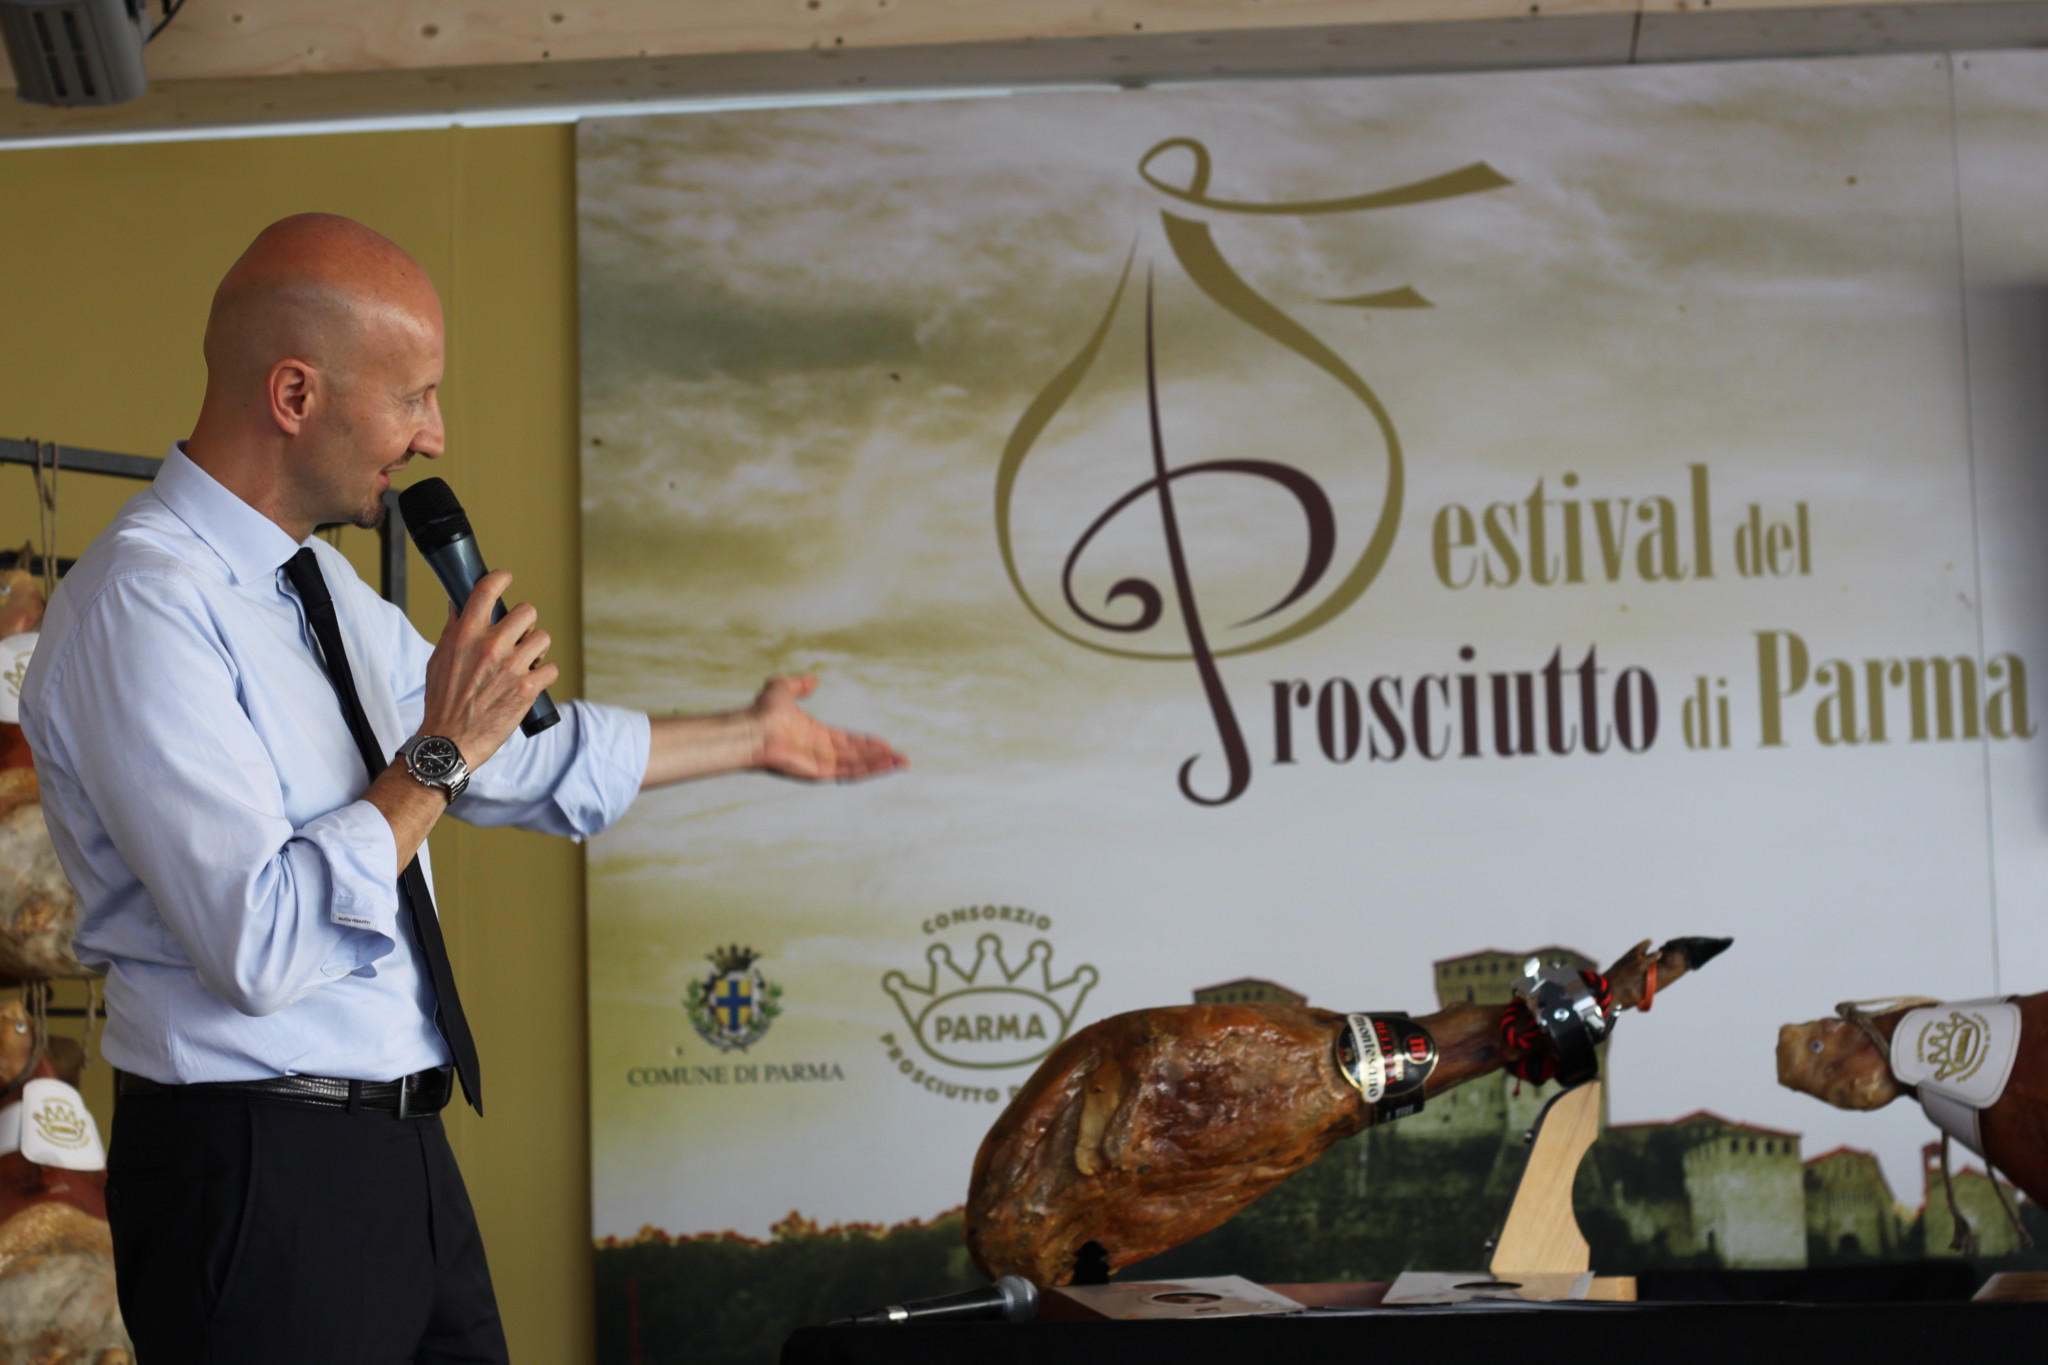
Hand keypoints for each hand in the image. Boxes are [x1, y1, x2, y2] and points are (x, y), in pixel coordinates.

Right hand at [417, 570, 558, 770]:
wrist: (450, 739)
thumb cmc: (442, 700)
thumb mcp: (439, 658)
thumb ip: (454, 629)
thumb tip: (459, 604)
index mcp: (466, 634)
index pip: (487, 589)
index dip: (501, 578)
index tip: (505, 579)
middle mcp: (491, 646)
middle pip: (527, 611)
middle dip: (525, 623)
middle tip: (518, 636)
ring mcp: (511, 667)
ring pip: (543, 638)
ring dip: (537, 649)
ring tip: (525, 662)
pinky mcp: (527, 688)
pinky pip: (551, 668)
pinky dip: (544, 675)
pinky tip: (531, 682)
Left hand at [748, 675, 906, 780]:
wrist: (751, 729)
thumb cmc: (761, 711)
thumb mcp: (782, 688)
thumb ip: (799, 684)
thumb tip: (813, 679)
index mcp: (814, 735)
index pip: (847, 741)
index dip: (866, 743)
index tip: (885, 744)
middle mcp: (818, 752)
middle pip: (856, 756)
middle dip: (879, 757)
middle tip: (902, 758)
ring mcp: (818, 765)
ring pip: (856, 767)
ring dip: (880, 765)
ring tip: (901, 763)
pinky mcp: (818, 774)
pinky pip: (848, 773)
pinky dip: (868, 769)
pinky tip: (885, 764)